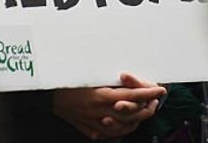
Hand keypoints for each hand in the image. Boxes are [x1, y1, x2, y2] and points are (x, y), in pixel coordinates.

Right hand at [52, 73, 166, 139]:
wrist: (47, 94)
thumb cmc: (68, 80)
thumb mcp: (90, 74)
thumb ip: (110, 78)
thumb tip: (129, 77)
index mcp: (102, 96)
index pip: (133, 96)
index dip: (149, 92)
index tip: (160, 89)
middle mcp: (101, 111)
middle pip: (133, 114)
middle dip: (148, 106)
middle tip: (155, 98)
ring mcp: (96, 123)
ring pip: (125, 126)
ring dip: (138, 118)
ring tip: (145, 109)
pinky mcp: (90, 129)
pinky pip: (112, 133)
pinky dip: (123, 128)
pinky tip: (128, 123)